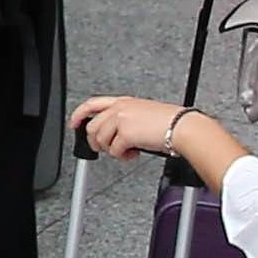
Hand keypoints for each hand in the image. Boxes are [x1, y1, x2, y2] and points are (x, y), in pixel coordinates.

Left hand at [69, 95, 194, 161]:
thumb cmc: (170, 122)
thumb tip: (116, 134)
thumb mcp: (144, 113)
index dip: (79, 114)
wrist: (182, 127)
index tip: (74, 124)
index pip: (93, 104)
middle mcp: (120, 108)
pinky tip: (133, 154)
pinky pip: (114, 151)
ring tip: (126, 152)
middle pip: (92, 127)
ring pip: (101, 140)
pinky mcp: (125, 133)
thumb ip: (126, 119)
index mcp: (124, 101)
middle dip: (97, 142)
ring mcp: (121, 120)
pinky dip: (122, 157)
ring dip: (112, 151)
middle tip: (109, 149)